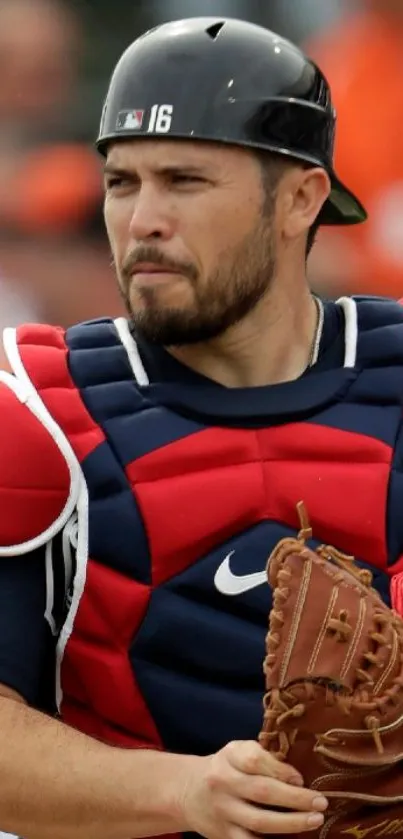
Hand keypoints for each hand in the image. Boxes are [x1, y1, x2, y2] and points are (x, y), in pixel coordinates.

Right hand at [179, 740, 327, 838]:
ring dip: (291, 822)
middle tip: (321, 802)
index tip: (301, 779)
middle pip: (263, 791)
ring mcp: (223, 811)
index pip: (255, 760)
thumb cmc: (224, 768)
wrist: (187, 791)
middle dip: (296, 799)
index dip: (281, 770)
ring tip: (314, 820)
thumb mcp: (237, 752)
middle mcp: (223, 782)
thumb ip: (262, 757)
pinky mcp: (223, 834)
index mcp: (229, 757)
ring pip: (259, 821)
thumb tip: (296, 776)